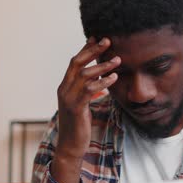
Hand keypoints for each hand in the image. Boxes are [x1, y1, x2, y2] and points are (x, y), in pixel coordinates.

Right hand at [52, 37, 119, 182]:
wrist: (70, 146)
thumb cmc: (79, 125)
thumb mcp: (83, 104)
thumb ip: (87, 91)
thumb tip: (99, 80)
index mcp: (65, 86)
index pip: (74, 62)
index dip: (86, 48)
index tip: (97, 37)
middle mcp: (64, 89)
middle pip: (77, 63)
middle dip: (92, 50)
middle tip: (108, 40)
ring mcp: (68, 98)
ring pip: (84, 75)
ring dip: (102, 66)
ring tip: (118, 60)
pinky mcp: (76, 108)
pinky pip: (89, 90)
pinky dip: (103, 82)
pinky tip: (114, 78)